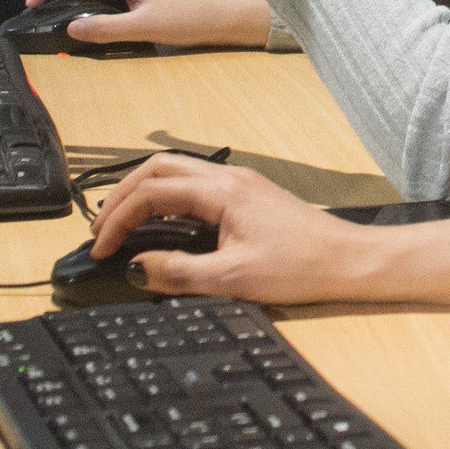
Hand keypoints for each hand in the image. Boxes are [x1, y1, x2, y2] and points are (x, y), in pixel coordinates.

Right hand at [89, 152, 370, 303]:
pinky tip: (160, 224)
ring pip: (175, 172)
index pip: (151, 192)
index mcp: (222, 191)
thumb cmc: (303, 267)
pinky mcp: (247, 196)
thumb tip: (137, 268)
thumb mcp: (233, 279)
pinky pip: (193, 186)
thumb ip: (178, 273)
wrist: (348, 261)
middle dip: (121, 197)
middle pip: (156, 169)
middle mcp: (229, 178)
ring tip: (121, 225)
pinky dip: (165, 199)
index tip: (101, 248)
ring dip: (142, 193)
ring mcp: (239, 184)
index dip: (118, 219)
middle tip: (101, 231)